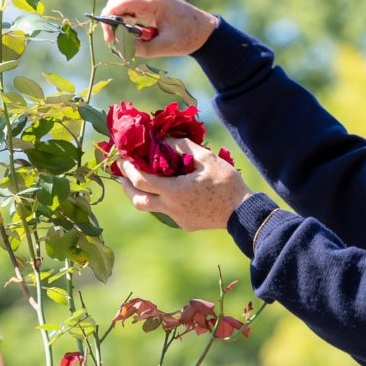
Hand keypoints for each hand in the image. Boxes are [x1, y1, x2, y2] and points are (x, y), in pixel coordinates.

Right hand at [99, 0, 219, 57]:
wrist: (207, 32)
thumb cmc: (190, 37)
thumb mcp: (165, 46)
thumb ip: (142, 48)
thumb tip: (121, 48)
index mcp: (153, 0)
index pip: (120, 2)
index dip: (109, 18)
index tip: (110, 38)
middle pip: (119, 3)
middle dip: (112, 22)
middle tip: (114, 42)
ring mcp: (150, 1)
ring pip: (124, 8)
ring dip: (121, 24)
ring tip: (125, 43)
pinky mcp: (151, 8)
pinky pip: (132, 13)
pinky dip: (129, 25)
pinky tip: (134, 38)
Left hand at [117, 139, 251, 230]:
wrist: (242, 212)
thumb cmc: (226, 183)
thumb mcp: (207, 158)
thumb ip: (182, 147)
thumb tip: (163, 141)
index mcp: (174, 191)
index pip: (141, 180)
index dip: (129, 168)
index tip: (124, 158)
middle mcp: (171, 207)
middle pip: (138, 200)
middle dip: (127, 186)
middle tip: (123, 174)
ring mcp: (178, 218)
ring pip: (150, 208)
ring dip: (142, 194)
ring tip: (142, 182)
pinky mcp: (186, 224)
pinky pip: (167, 211)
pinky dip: (163, 199)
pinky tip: (171, 190)